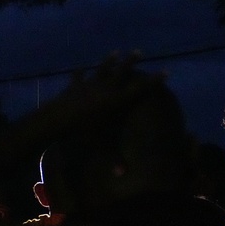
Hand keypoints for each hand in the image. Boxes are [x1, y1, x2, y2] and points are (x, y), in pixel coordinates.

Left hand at [19, 52, 166, 144]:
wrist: (58, 120)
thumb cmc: (84, 132)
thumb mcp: (101, 145)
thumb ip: (114, 158)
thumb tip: (123, 174)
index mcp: (117, 101)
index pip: (141, 89)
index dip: (154, 80)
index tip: (166, 70)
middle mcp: (106, 88)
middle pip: (122, 71)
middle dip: (132, 62)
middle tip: (139, 51)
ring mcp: (89, 85)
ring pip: (102, 69)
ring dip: (109, 61)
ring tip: (115, 52)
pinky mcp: (74, 86)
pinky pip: (78, 77)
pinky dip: (79, 73)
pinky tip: (80, 67)